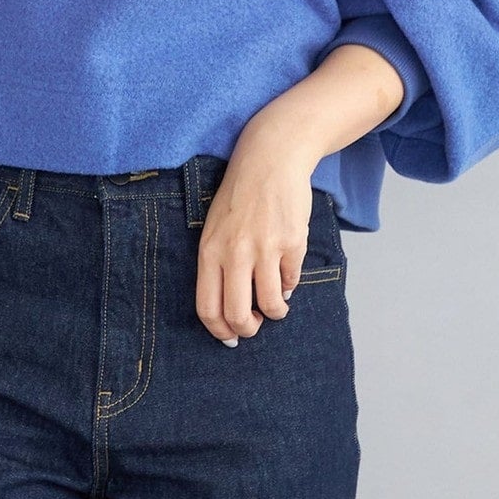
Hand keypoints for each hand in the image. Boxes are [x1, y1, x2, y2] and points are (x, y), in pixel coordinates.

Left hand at [195, 136, 316, 346]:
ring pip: (271, 304)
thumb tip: (232, 306)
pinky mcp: (292, 244)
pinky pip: (291, 280)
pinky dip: (289, 285)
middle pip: (237, 314)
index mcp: (209, 252)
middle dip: (247, 329)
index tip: (230, 337)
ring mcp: (265, 249)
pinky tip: (285, 276)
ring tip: (276, 305)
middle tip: (254, 326)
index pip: (207, 307)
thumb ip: (219, 265)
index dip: (219, 330)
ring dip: (275, 312)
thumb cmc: (239, 197)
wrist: (269, 161)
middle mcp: (234, 254)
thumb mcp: (214, 229)